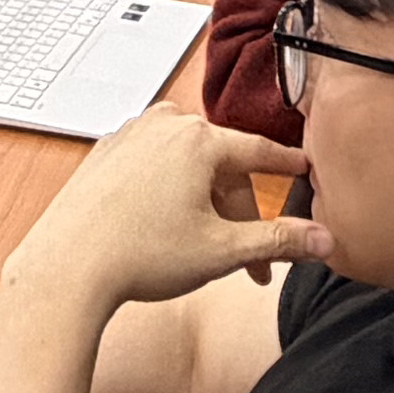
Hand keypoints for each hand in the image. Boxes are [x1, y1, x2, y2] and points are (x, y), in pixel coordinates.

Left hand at [0, 105, 315, 325]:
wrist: (67, 267)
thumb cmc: (139, 256)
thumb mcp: (222, 251)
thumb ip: (279, 241)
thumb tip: (326, 240)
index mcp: (199, 139)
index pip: (260, 151)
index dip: (288, 167)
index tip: (306, 168)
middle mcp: (164, 125)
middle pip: (223, 166)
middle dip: (240, 213)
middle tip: (249, 262)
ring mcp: (130, 136)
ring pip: (188, 166)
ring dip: (205, 202)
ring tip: (201, 248)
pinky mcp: (104, 154)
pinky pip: (154, 166)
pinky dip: (170, 193)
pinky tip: (163, 229)